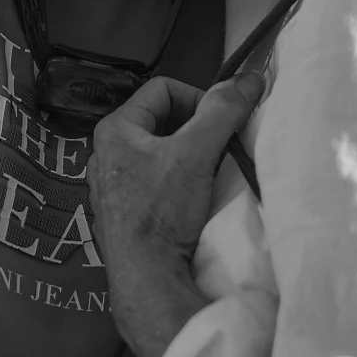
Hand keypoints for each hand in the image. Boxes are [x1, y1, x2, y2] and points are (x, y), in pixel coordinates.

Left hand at [90, 71, 262, 356]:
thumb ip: (224, 111)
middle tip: (219, 148)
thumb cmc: (163, 210)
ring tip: (208, 174)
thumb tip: (251, 78)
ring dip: (187, 157)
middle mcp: (105, 154)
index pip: (162, 90)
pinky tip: (191, 201)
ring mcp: (110, 187)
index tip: (221, 123)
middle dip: (194, 130)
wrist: (146, 278)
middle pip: (160, 122)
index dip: (198, 98)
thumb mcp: (197, 153)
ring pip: (158, 153)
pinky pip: (153, 183)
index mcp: (114, 130)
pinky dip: (175, 183)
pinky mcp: (121, 214)